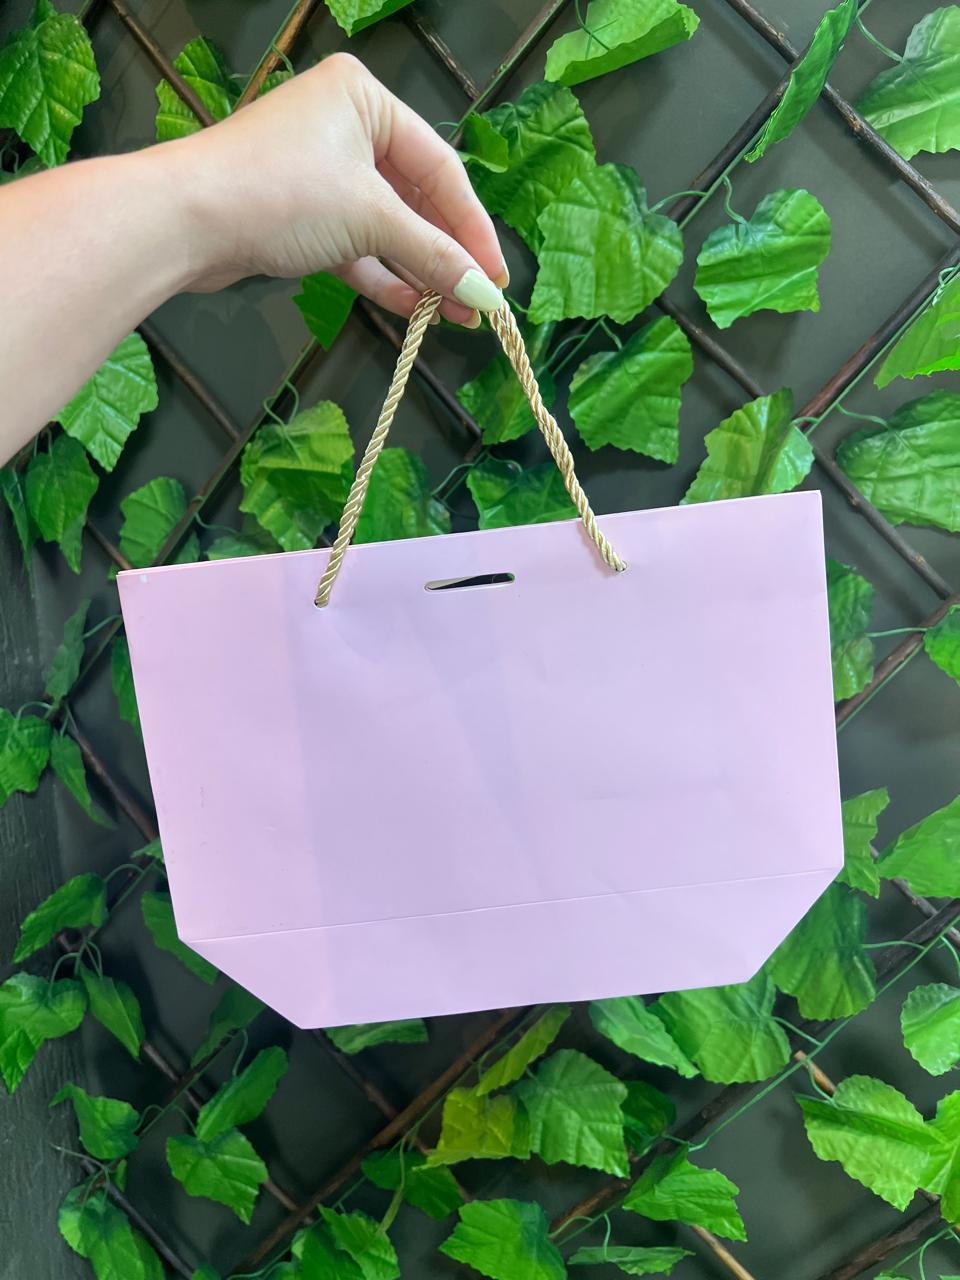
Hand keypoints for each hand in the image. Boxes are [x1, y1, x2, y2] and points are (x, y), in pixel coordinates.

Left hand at [173, 53, 506, 325]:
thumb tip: (484, 292)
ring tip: (452, 315)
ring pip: (385, 227)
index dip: (472, 228)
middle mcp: (343, 126)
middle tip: (478, 301)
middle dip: (446, 255)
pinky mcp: (298, 215)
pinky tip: (413, 307)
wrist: (185, 222)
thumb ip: (433, 255)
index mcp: (365, 99)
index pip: (439, 167)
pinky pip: (355, 246)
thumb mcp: (370, 219)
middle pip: (414, 199)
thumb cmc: (279, 193)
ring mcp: (319, 173)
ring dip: (418, 272)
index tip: (496, 277)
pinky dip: (382, 276)